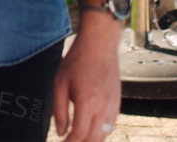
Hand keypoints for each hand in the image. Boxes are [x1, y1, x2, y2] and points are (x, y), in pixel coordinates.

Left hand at [51, 13, 121, 139]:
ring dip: (91, 140)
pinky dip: (101, 133)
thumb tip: (60, 131)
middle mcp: (103, 107)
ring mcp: (113, 106)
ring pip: (105, 135)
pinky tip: (91, 131)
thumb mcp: (60, 83)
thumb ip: (59, 110)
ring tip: (78, 139)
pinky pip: (111, 125)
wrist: (99, 45)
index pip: (79, 134)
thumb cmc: (77, 61)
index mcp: (87, 102)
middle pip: (93, 139)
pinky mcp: (117, 103)